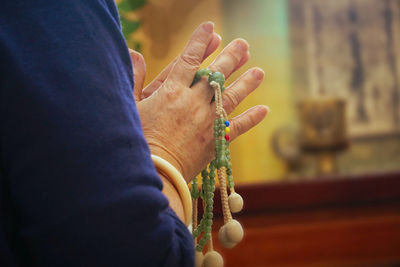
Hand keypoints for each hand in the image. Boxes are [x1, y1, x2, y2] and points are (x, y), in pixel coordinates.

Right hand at [130, 22, 268, 181]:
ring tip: (260, 70)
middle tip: (243, 44)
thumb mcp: (129, 108)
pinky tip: (264, 109)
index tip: (210, 27)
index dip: (200, 42)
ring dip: (247, 82)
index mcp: (171, 92)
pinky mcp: (216, 141)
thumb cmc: (136, 141)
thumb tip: (134, 53)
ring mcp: (208, 122)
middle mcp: (194, 102)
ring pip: (232, 96)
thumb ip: (134, 80)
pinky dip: (252, 118)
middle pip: (216, 74)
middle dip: (231, 56)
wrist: (154, 173)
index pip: (189, 60)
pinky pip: (238, 127)